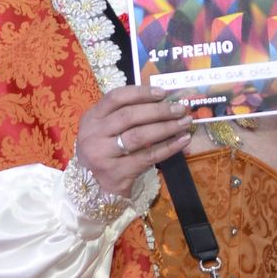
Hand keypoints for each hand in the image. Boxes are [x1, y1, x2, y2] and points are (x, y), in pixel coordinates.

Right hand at [75, 85, 191, 194]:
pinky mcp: (116, 173)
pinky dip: (169, 147)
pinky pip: (148, 156)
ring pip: (139, 136)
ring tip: (185, 122)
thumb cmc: (107, 149)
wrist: (96, 185)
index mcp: (91, 118)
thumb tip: (164, 99)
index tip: (163, 93)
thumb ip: (127, 112)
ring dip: (166, 127)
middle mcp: (93, 135)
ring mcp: (102, 155)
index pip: (116, 98)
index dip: (140, 93)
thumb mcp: (107, 127)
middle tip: (180, 109)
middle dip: (159, 111)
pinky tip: (183, 140)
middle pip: (129, 116)